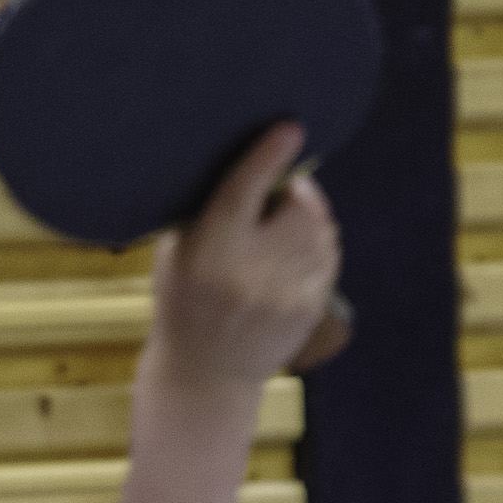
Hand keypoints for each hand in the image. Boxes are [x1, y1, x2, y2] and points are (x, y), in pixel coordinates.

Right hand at [148, 126, 345, 398]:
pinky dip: (315, 245)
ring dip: (306, 217)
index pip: (243, 191)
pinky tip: (290, 257)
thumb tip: (249, 162)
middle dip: (291, 192)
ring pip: (320, 227)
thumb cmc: (183, 301)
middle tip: (274, 197)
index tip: (290, 128)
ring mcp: (287, 292)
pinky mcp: (311, 306)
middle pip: (296, 204)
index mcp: (209, 252)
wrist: (207, 374)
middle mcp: (250, 271)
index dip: (268, 156)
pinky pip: (328, 254)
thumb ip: (206, 209)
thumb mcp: (174, 252)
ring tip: (279, 231)